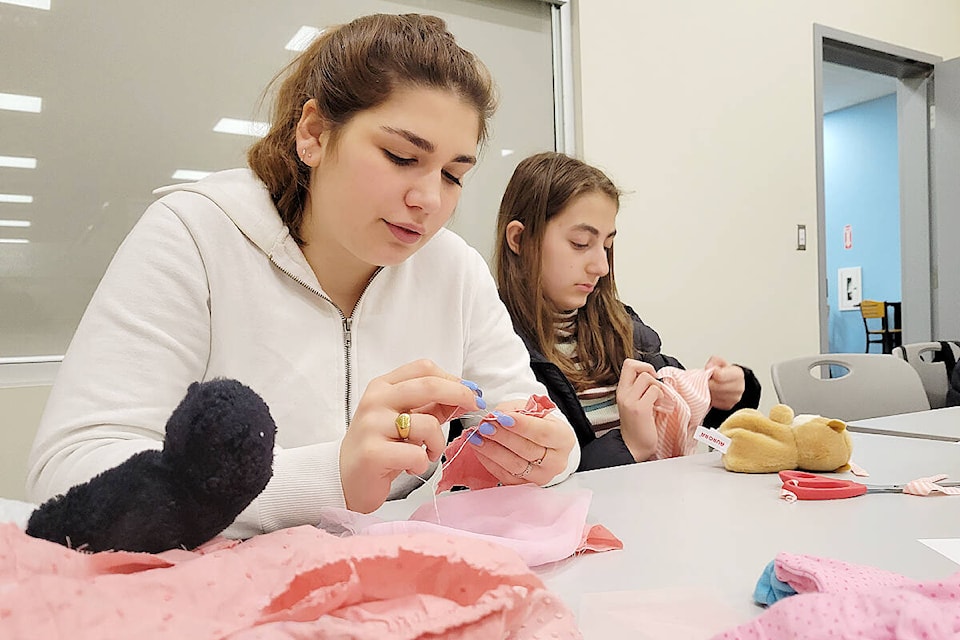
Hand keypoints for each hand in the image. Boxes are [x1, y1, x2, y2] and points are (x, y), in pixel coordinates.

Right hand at [340, 359, 484, 512]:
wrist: (344, 478)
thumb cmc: (379, 446)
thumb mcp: (405, 419)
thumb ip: (432, 406)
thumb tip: (466, 395)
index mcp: (383, 386)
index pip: (424, 369)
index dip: (453, 379)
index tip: (470, 393)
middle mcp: (376, 400)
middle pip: (429, 385)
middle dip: (460, 395)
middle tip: (474, 407)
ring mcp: (372, 425)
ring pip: (427, 424)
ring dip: (438, 443)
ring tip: (427, 453)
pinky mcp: (372, 453)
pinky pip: (416, 453)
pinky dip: (422, 462)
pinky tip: (412, 466)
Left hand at [468, 398, 575, 485]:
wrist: (540, 442)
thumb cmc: (536, 422)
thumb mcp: (530, 409)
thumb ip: (514, 410)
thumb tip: (496, 416)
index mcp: (563, 438)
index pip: (543, 432)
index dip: (522, 425)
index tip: (502, 418)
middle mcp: (556, 461)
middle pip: (528, 450)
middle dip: (503, 437)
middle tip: (485, 426)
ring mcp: (541, 476)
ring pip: (515, 465)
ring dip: (492, 450)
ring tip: (477, 437)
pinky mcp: (525, 485)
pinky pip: (504, 475)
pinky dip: (489, 461)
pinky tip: (479, 449)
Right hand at [616, 359, 660, 461]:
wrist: (633, 447)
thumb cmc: (637, 427)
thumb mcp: (634, 403)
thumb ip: (639, 389)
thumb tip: (653, 376)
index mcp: (621, 391)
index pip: (628, 364)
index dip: (642, 366)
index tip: (650, 377)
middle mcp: (623, 394)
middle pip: (634, 365)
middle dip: (649, 370)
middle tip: (655, 384)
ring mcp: (630, 401)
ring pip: (647, 377)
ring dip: (658, 386)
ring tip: (659, 400)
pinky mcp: (640, 409)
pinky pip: (655, 391)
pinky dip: (661, 397)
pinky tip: (660, 407)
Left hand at [705, 355, 745, 410]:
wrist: (730, 383)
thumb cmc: (724, 373)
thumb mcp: (719, 362)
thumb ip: (714, 361)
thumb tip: (708, 368)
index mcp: (738, 374)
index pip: (719, 376)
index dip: (712, 373)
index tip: (712, 372)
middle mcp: (739, 387)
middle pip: (716, 387)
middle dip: (708, 383)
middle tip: (706, 380)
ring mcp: (734, 398)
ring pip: (714, 395)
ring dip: (708, 391)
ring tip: (710, 386)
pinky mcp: (728, 406)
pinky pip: (714, 403)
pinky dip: (710, 398)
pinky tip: (712, 393)